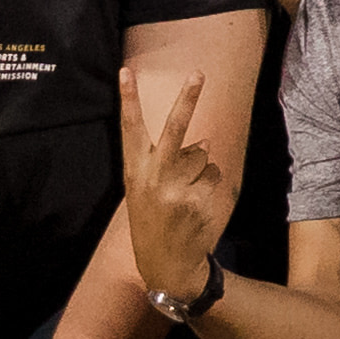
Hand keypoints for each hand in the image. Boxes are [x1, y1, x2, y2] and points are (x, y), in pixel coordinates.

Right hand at [116, 68, 241, 314]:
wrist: (166, 266)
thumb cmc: (154, 222)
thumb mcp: (148, 192)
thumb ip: (169, 162)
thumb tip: (205, 141)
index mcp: (135, 172)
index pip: (130, 129)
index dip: (128, 100)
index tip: (126, 72)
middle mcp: (154, 177)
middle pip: (175, 129)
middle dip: (187, 98)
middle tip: (198, 73)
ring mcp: (176, 189)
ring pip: (203, 156)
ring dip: (200, 170)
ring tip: (185, 196)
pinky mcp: (197, 201)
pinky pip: (213, 176)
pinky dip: (209, 186)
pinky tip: (195, 206)